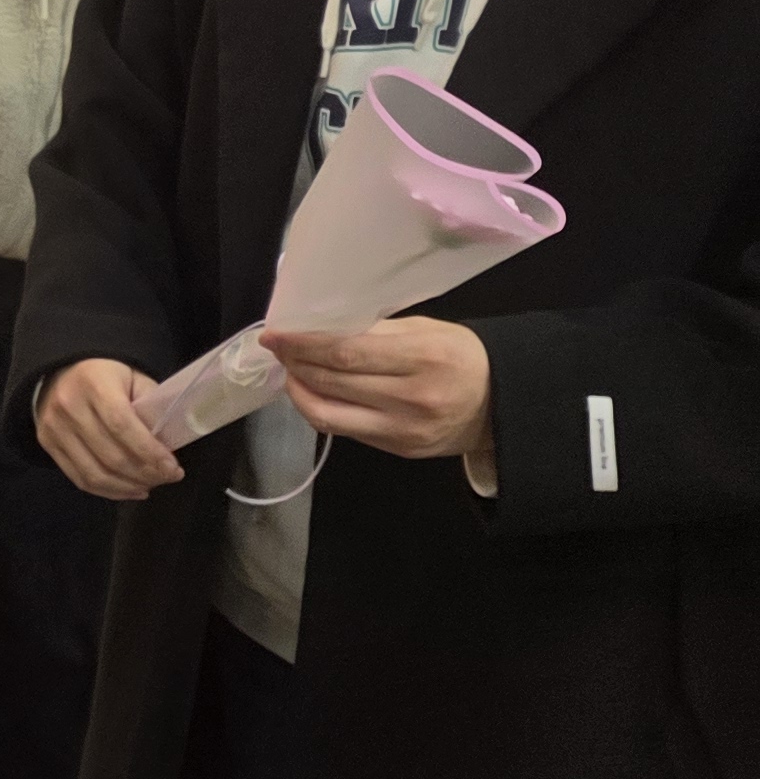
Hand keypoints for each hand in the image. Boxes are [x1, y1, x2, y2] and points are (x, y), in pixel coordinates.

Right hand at [36, 358, 180, 500]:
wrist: (61, 370)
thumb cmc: (106, 375)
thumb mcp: (134, 378)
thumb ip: (151, 407)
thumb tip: (169, 445)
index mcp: (95, 384)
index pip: (122, 426)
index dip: (149, 452)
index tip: (173, 468)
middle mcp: (69, 406)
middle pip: (110, 455)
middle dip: (145, 473)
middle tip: (168, 477)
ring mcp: (54, 427)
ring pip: (95, 473)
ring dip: (128, 486)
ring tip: (150, 485)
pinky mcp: (47, 443)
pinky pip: (80, 478)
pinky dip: (108, 491)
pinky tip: (129, 490)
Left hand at [263, 318, 493, 463]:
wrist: (502, 405)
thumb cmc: (461, 357)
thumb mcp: (426, 330)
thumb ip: (375, 331)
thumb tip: (318, 328)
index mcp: (423, 357)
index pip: (346, 352)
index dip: (303, 344)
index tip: (275, 333)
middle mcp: (412, 398)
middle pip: (332, 381)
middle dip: (294, 363)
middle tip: (276, 347)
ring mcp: (403, 430)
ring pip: (328, 414)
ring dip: (298, 390)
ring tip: (289, 370)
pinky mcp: (397, 450)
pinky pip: (344, 430)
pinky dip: (320, 409)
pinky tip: (312, 391)